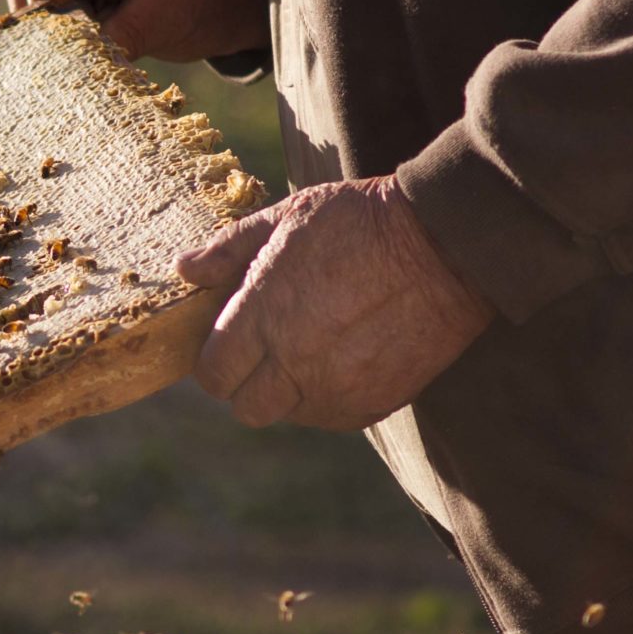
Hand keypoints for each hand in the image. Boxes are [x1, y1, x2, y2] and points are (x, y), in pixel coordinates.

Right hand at [4, 0, 264, 63]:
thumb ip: (119, 33)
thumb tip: (73, 65)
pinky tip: (63, 56)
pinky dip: (57, 34)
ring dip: (44, 21)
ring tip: (55, 50)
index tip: (41, 6)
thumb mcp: (167, 14)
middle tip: (37, 38)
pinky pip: (60, 11)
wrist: (239, 5)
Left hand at [177, 176, 494, 430]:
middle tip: (265, 352)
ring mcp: (335, 389)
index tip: (228, 344)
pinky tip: (344, 358)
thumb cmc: (362, 221)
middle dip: (246, 383)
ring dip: (289, 392)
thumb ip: (231, 249)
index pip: (213, 373)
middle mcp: (293, 362)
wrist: (447, 245)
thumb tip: (185, 269)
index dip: (215, 361)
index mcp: (263, 317)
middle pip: (244, 407)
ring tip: (310, 349)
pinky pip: (332, 416)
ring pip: (288, 414)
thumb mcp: (289, 217)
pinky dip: (329, 397)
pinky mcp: (372, 404)